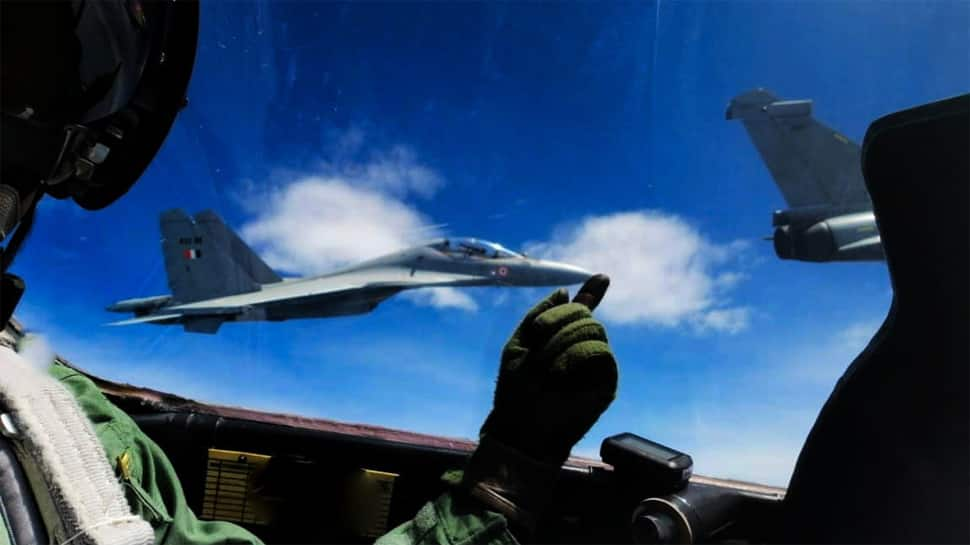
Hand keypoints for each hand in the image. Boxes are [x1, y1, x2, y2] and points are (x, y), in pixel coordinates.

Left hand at [481, 274, 616, 464]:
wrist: (521, 426)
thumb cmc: (515, 389)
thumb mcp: (519, 344)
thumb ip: (539, 315)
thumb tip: (565, 291)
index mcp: (560, 339)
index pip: (581, 312)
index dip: (592, 294)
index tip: (602, 277)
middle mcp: (581, 348)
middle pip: (583, 314)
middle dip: (557, 321)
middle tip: (538, 339)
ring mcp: (596, 364)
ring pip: (593, 328)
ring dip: (564, 340)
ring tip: (547, 363)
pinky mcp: (607, 382)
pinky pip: (601, 351)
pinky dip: (578, 354)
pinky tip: (563, 370)